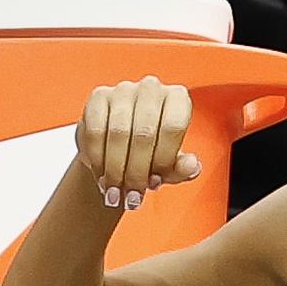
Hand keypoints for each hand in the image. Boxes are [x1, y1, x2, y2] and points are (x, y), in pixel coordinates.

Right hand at [74, 77, 201, 212]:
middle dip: (136, 172)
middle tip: (132, 197)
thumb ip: (183, 168)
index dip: (163, 160)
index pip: (172, 127)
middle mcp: (152, 88)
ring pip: (117, 133)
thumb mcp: (169, 164)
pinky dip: (97, 159)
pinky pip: (95, 131)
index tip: (156, 183)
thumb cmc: (150, 152)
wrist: (118, 143)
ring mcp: (124, 89)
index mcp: (178, 98)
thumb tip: (191, 166)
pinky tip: (101, 176)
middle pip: (144, 133)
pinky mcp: (99, 96)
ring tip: (114, 194)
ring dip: (114, 170)